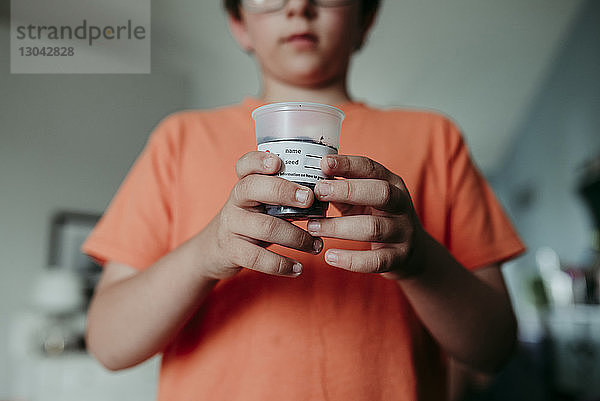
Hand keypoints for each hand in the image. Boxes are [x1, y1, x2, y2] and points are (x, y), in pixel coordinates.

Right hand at [203, 151, 322, 279]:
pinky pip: (257, 258)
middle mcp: (236, 200)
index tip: (278, 162)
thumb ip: (285, 194)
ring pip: (265, 227)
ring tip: (317, 245)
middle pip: (253, 188)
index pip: (245, 165)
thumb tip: (328, 190)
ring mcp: (232, 225)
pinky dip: (281, 264)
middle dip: (284, 192)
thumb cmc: (255, 219)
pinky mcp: (233, 250)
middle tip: (310, 200)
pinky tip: (298, 268)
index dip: (259, 161)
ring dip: (296, 237)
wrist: (219, 248)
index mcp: (246, 183)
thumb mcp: (263, 202)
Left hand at [307, 155, 423, 279]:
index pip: (371, 168)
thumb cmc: (377, 218)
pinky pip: (375, 260)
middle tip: (318, 192)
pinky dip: (351, 260)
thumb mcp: (364, 199)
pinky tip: (329, 256)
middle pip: (381, 193)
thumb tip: (307, 182)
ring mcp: (402, 232)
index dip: (348, 164)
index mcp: (392, 184)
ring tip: (313, 227)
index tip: (324, 163)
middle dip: (348, 190)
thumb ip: (342, 190)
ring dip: (339, 227)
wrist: (412, 251)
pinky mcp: (398, 257)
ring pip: (373, 228)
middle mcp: (401, 205)